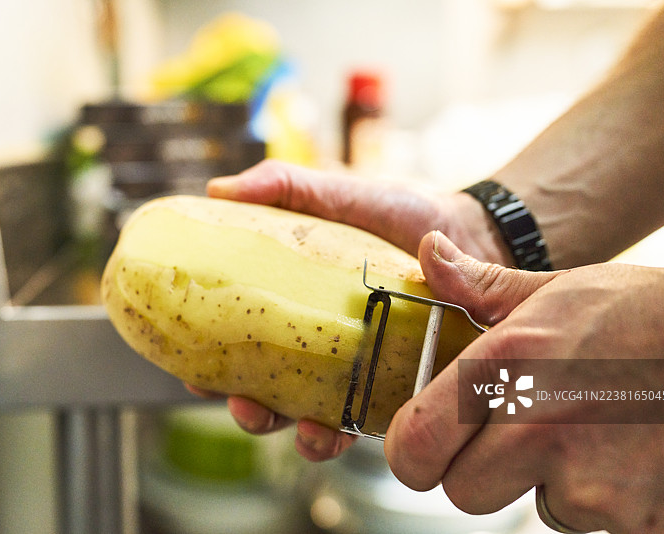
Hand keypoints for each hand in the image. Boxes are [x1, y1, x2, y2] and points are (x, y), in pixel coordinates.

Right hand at [201, 159, 516, 459]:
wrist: (469, 230)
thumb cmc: (402, 212)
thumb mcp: (339, 193)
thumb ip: (285, 187)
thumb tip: (219, 191)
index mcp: (298, 306)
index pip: (243, 344)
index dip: (212, 364)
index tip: (194, 373)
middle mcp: (323, 346)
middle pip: (272, 392)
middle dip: (250, 408)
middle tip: (243, 402)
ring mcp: (361, 370)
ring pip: (317, 420)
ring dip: (299, 434)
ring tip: (302, 429)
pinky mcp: (401, 386)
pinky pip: (370, 421)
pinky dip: (349, 435)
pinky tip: (337, 430)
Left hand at [385, 231, 663, 532]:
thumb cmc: (646, 316)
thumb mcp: (558, 291)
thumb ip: (481, 287)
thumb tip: (428, 250)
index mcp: (508, 365)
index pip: (415, 444)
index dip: (412, 452)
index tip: (422, 447)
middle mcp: (541, 426)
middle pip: (464, 491)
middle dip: (484, 470)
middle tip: (525, 435)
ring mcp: (595, 483)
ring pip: (538, 506)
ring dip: (556, 481)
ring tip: (597, 431)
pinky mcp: (642, 521)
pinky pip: (597, 525)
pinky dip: (609, 502)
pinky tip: (631, 456)